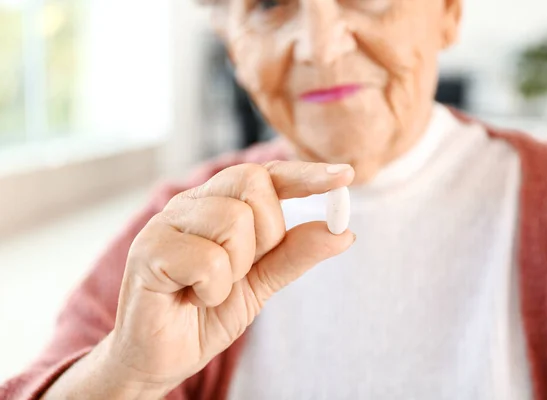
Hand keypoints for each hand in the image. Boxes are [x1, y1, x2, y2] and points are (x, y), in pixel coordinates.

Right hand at [106, 161, 355, 393]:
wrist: (161, 357)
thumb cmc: (206, 313)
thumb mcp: (261, 283)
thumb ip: (296, 254)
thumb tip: (343, 232)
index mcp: (217, 204)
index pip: (266, 176)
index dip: (306, 174)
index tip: (346, 176)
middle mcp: (191, 204)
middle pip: (253, 186)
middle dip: (265, 236)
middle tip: (240, 271)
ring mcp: (166, 223)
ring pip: (233, 221)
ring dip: (236, 269)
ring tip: (211, 288)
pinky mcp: (149, 250)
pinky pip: (209, 260)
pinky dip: (213, 290)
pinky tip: (194, 298)